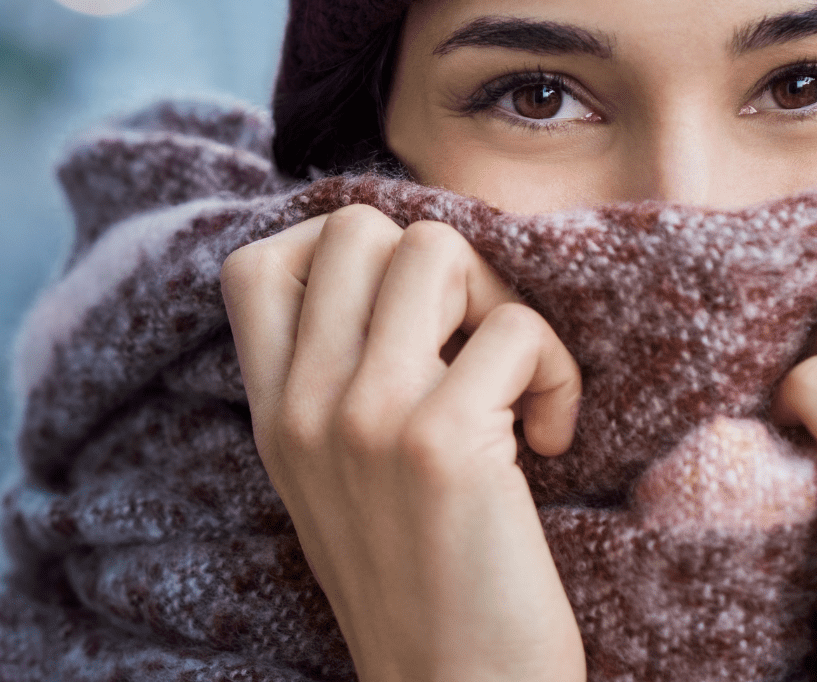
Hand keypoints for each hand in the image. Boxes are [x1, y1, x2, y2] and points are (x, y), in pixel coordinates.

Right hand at [220, 205, 585, 681]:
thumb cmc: (421, 587)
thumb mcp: (336, 482)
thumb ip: (336, 385)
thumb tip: (402, 272)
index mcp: (273, 416)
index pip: (258, 266)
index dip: (341, 254)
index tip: (405, 316)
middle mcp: (303, 406)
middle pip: (359, 228)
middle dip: (441, 265)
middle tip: (474, 345)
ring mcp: (365, 417)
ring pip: (436, 249)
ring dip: (501, 301)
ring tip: (515, 382)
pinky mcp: (440, 442)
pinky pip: (517, 328)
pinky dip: (558, 373)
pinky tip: (553, 441)